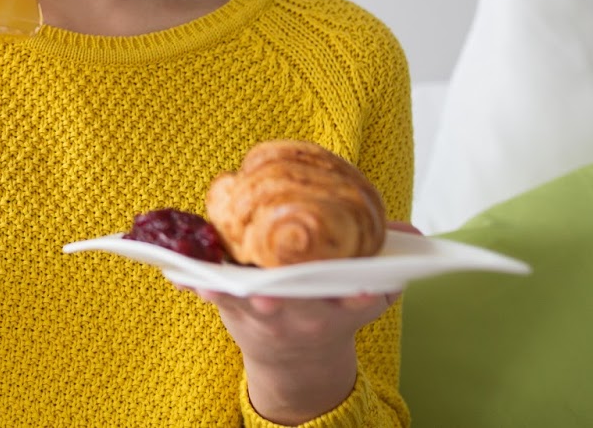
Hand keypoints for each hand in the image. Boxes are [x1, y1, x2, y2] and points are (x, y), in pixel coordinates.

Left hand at [183, 221, 420, 424]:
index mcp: (340, 307)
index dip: (357, 298)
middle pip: (292, 306)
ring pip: (246, 304)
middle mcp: (303, 316)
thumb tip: (412, 233)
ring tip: (207, 280)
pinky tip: (179, 275)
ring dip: (227, 292)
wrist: (297, 359)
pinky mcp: (235, 311)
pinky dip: (197, 284)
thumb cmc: (329, 304)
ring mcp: (266, 316)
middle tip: (266, 292)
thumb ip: (384, 259)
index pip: (354, 303)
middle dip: (280, 298)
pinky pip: (214, 296)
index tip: (358, 292)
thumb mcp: (363, 289)